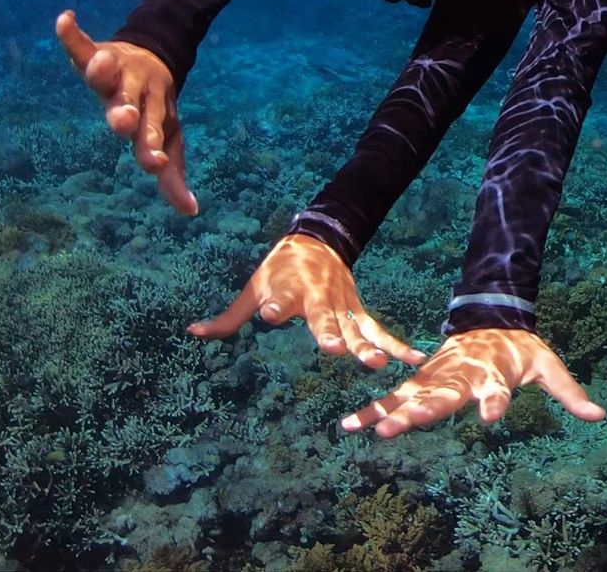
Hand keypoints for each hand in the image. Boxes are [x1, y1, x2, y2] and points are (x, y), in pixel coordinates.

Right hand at [55, 9, 195, 215]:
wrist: (158, 58)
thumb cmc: (157, 109)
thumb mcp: (168, 140)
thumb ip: (173, 174)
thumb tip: (191, 211)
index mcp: (154, 116)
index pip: (153, 137)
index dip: (152, 151)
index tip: (154, 165)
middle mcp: (137, 93)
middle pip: (130, 105)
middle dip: (126, 114)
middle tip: (124, 121)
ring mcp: (118, 72)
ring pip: (108, 74)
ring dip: (102, 70)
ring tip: (98, 64)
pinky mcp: (99, 53)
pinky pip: (82, 44)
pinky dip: (72, 35)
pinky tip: (64, 20)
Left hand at [187, 234, 424, 367]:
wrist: (319, 241)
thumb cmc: (280, 270)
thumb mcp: (252, 288)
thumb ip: (229, 317)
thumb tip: (192, 331)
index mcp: (287, 290)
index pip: (279, 299)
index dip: (274, 305)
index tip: (270, 312)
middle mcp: (317, 299)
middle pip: (323, 317)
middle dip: (329, 332)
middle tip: (333, 347)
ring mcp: (341, 306)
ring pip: (354, 328)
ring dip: (365, 346)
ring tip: (374, 364)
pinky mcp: (358, 311)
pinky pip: (378, 330)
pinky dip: (396, 345)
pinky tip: (414, 358)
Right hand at [340, 328, 603, 438]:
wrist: (490, 318)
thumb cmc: (521, 349)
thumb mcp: (548, 366)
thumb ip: (569, 391)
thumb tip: (601, 415)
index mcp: (494, 372)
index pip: (497, 390)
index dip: (496, 403)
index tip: (492, 417)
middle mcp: (463, 375)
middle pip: (447, 394)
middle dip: (431, 408)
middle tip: (412, 421)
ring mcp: (438, 376)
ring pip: (414, 396)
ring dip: (395, 412)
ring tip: (377, 430)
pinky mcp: (422, 380)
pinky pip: (392, 397)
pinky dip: (371, 410)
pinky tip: (346, 426)